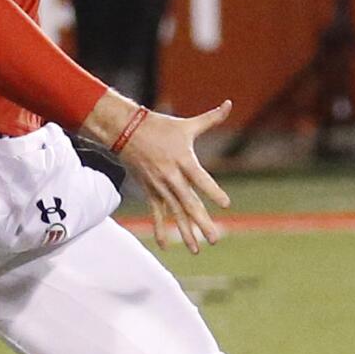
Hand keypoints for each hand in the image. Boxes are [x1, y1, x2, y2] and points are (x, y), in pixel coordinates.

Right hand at [83, 92, 233, 253]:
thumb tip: (229, 104)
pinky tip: (165, 246)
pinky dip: (160, 229)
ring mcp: (160, 186)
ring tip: (198, 249)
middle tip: (215, 239)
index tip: (225, 205)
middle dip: (201, 222)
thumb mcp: (187, 124)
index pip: (201, 179)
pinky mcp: (150, 191)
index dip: (213, 191)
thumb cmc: (160, 126)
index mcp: (183, 160)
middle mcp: (171, 177)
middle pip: (189, 203)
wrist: (125, 131)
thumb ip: (211, 118)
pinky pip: (156, 213)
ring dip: (186, 232)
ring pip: (175, 213)